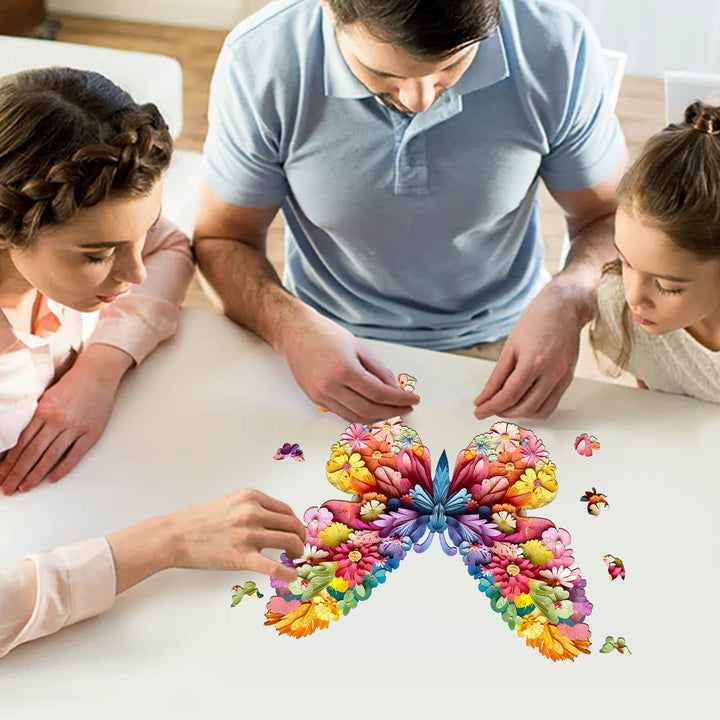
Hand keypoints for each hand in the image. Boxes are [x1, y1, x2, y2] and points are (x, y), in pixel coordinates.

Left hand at [0, 344, 132, 494]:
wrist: (97, 375)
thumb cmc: (71, 385)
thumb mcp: (46, 397)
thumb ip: (34, 418)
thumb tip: (18, 441)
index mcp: (43, 411)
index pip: (21, 443)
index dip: (9, 462)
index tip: (1, 476)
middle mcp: (57, 421)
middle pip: (32, 453)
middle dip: (17, 473)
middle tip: (7, 489)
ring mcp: (75, 428)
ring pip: (50, 456)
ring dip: (35, 474)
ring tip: (24, 487)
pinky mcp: (91, 433)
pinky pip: (75, 454)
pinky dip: (63, 468)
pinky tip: (52, 478)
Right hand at [107, 489, 306, 591]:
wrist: (174, 535)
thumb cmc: (199, 520)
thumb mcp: (229, 502)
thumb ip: (252, 507)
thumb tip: (273, 520)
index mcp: (250, 497)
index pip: (285, 510)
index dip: (295, 523)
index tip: (296, 532)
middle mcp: (252, 512)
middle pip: (291, 524)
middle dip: (300, 537)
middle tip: (299, 547)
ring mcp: (248, 534)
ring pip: (288, 541)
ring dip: (297, 551)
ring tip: (294, 558)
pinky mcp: (241, 556)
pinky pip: (273, 566)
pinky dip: (287, 573)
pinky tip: (292, 578)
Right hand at [278, 306, 419, 422]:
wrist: (296, 333)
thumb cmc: (327, 335)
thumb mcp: (360, 347)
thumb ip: (379, 371)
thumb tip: (395, 390)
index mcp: (344, 369)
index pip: (379, 393)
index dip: (399, 400)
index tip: (413, 401)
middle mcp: (330, 386)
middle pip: (368, 409)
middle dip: (392, 412)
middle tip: (406, 409)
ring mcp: (320, 395)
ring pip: (355, 416)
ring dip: (377, 417)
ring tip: (391, 411)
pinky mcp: (315, 399)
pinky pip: (342, 413)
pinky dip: (360, 415)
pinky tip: (372, 410)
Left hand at [473, 280, 593, 419]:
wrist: (564, 308)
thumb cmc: (535, 322)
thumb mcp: (510, 348)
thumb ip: (497, 377)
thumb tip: (484, 398)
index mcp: (534, 361)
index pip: (509, 394)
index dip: (491, 406)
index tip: (479, 412)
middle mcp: (552, 372)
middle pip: (524, 406)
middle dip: (504, 411)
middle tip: (490, 407)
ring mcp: (563, 377)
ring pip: (540, 411)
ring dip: (520, 413)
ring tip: (505, 405)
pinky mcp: (568, 379)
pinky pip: (551, 405)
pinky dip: (535, 408)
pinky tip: (522, 401)